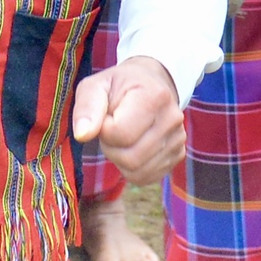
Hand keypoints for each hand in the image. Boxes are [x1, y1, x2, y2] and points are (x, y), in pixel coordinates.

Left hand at [71, 56, 184, 182]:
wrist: (149, 83)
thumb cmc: (118, 86)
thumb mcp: (96, 86)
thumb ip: (86, 107)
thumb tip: (82, 135)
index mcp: (154, 96)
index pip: (120, 133)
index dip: (103, 129)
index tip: (106, 115)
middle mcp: (172, 119)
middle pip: (130, 158)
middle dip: (110, 146)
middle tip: (111, 127)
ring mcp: (178, 140)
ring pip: (137, 171)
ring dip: (119, 158)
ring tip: (122, 135)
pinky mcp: (177, 156)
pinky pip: (145, 177)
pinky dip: (130, 168)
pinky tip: (131, 146)